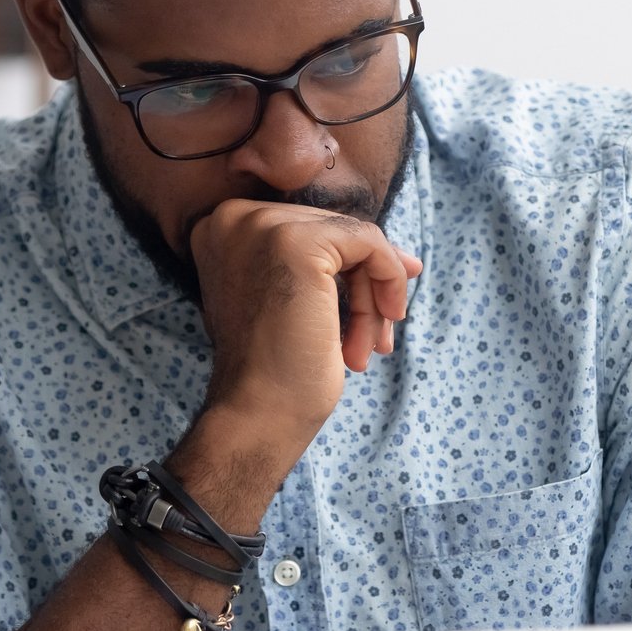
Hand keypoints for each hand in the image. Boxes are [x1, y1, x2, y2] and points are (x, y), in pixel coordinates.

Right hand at [189, 199, 421, 450]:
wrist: (259, 413)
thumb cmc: (276, 369)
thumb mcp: (293, 301)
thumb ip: (330, 268)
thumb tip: (408, 259)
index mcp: (222, 228)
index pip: (308, 228)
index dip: (349, 267)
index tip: (378, 305)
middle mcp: (234, 217)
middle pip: (332, 231)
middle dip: (364, 286)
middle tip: (376, 339)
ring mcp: (261, 225)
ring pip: (354, 239)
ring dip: (373, 297)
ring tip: (369, 347)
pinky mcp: (295, 241)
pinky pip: (370, 243)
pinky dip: (388, 281)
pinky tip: (379, 331)